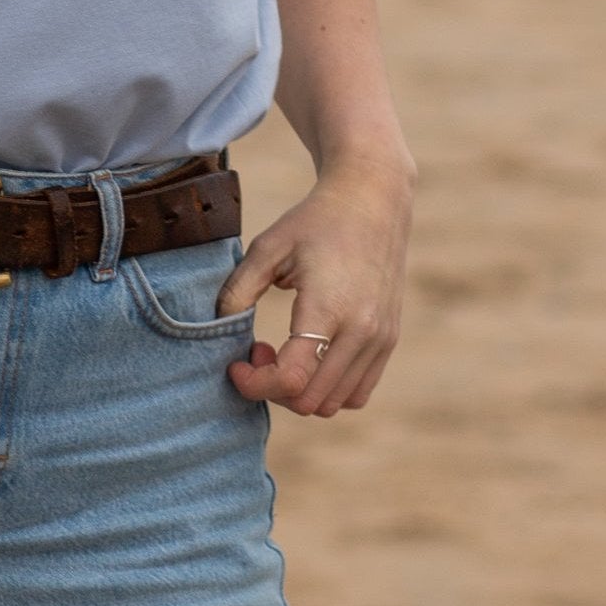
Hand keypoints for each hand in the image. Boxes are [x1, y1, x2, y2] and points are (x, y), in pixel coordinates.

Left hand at [219, 155, 412, 416]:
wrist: (372, 200)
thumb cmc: (315, 221)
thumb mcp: (268, 247)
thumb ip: (238, 291)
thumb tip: (217, 329)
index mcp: (329, 308)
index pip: (292, 379)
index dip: (255, 384)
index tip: (236, 365)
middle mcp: (362, 331)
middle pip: (311, 401)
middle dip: (273, 388)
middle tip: (257, 352)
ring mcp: (380, 339)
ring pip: (335, 404)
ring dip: (301, 392)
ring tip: (283, 352)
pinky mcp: (389, 340)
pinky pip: (357, 392)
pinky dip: (328, 389)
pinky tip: (310, 355)